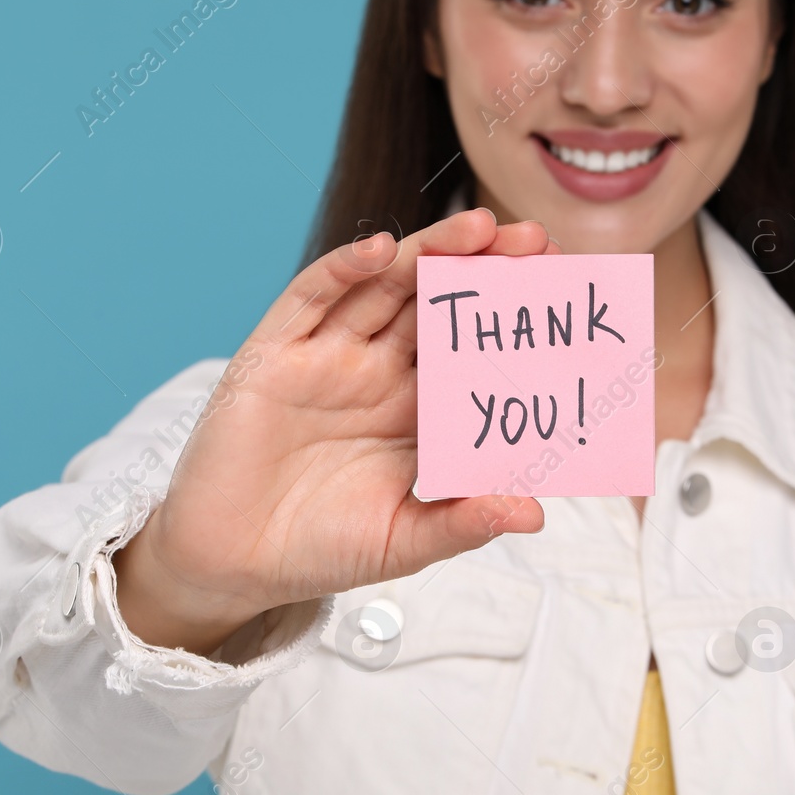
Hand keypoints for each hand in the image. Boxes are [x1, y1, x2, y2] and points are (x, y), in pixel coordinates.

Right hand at [114, 208, 552, 654]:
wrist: (232, 565)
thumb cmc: (320, 549)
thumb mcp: (403, 542)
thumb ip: (463, 524)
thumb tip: (535, 514)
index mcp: (416, 410)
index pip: (472, 352)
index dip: (511, 324)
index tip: (562, 300)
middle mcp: (377, 372)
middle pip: (437, 304)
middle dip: (485, 269)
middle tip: (536, 241)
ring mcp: (327, 357)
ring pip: (384, 287)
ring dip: (429, 252)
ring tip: (478, 229)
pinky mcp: (274, 354)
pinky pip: (311, 298)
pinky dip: (343, 269)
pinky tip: (380, 251)